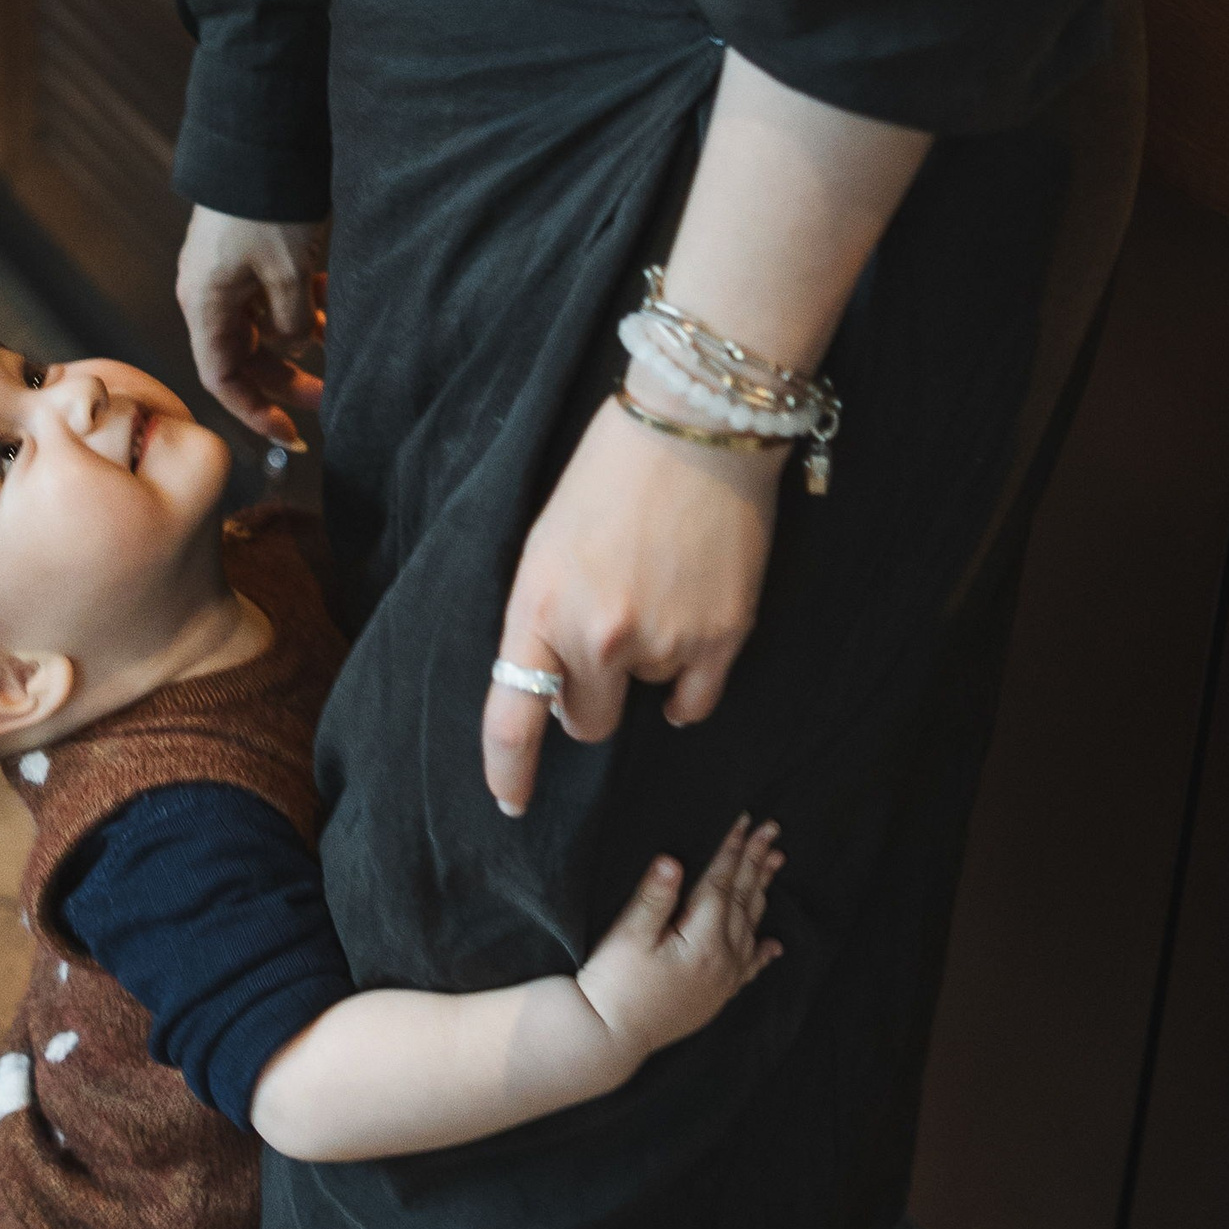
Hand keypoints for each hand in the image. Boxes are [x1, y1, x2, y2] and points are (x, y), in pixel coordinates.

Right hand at [176, 206, 327, 447]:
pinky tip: (333, 306)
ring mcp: (229, 275)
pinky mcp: (248, 256)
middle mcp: (210, 296)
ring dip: (301, 341)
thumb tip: (296, 346)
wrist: (259, 142)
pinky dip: (303, 308)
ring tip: (342, 345)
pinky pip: (273, 297)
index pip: (222, 380)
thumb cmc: (264, 206)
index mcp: (205, 306)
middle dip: (288, 380)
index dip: (255, 413)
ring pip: (265, 328)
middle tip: (333, 395)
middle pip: (247, 357)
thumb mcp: (286, 273)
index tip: (292, 434)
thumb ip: (292, 321)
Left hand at [484, 389, 786, 814]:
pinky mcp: (721, 637)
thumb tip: (557, 684)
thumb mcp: (546, 546)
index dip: (508, 771)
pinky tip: (688, 639)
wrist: (696, 428)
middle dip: (588, 702)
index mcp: (538, 606)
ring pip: (645, 697)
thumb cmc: (610, 476)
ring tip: (657, 592)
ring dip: (646, 665)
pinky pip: (694, 701)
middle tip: (604, 647)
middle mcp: (596, 636)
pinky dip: (687, 687)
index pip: (512, 717)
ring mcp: (662, 640)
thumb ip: (544, 618)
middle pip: (585, 723)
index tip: (510, 801)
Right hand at [577, 818, 782, 1065]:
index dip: (731, 849)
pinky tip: (775, 945)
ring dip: (763, 891)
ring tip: (776, 861)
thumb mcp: (627, 936)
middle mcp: (722, 960)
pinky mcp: (715, 997)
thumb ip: (653, 898)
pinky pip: (748, 968)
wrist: (608, 1036)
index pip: (721, 883)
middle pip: (743, 899)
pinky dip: (762, 952)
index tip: (744, 819)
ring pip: (751, 926)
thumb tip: (671, 861)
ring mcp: (723, 980)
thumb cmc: (613, 984)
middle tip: (772, 829)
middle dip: (756, 861)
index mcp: (702, 941)